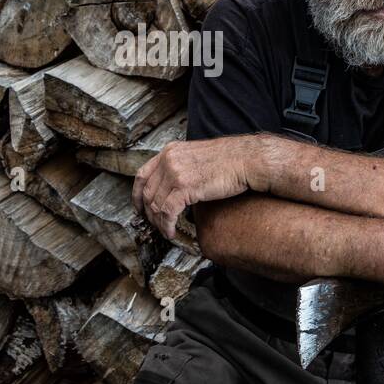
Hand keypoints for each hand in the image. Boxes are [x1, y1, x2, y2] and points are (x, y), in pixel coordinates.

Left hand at [133, 136, 257, 239]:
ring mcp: (175, 172)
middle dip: (149, 214)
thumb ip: (181, 168)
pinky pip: (167, 212)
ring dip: (159, 223)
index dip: (137, 195)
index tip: (139, 208)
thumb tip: (173, 188)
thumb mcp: (197, 157)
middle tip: (155, 225)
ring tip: (166, 231)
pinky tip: (171, 232)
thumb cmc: (229, 161)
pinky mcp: (185, 187)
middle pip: (147, 192)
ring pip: (156, 205)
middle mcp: (169, 160)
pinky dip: (167, 226)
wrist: (247, 160)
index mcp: (170, 151)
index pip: (142, 174)